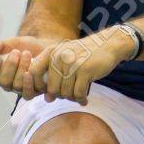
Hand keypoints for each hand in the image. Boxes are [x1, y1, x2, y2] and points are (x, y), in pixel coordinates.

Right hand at [0, 35, 59, 92]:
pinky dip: (28, 83)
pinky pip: (27, 94)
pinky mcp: (34, 91)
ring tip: (27, 54)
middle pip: (3, 82)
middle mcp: (8, 83)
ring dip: (21, 69)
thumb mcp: (14, 42)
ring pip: (15, 86)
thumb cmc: (29, 47)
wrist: (48, 48)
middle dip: (9, 66)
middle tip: (16, 52)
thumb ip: (0, 45)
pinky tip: (30, 72)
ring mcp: (21, 89)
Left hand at [23, 28, 137, 103]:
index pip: (35, 73)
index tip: (52, 90)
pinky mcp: (86, 70)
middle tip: (71, 95)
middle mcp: (59, 57)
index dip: (41, 86)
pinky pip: (78, 93)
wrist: (108, 44)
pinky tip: (85, 99)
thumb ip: (54, 78)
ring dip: (73, 98)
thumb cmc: (85, 55)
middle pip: (52, 89)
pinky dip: (81, 99)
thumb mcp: (66, 60)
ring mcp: (72, 63)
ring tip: (79, 96)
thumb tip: (47, 99)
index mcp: (52, 52)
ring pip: (66, 93)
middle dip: (61, 95)